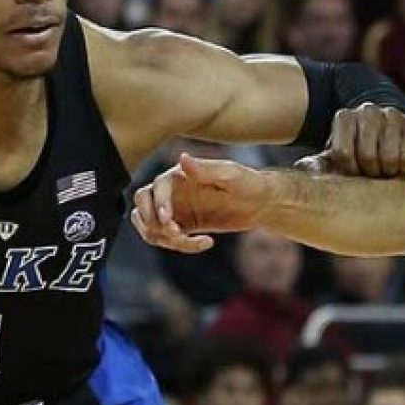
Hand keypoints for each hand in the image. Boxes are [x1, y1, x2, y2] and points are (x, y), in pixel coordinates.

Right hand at [130, 154, 274, 253]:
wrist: (261, 202)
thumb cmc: (248, 182)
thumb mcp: (231, 174)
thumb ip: (205, 169)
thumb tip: (182, 158)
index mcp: (180, 175)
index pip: (155, 188)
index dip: (157, 204)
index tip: (168, 219)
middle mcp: (173, 191)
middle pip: (142, 206)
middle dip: (152, 223)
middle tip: (176, 233)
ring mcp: (176, 210)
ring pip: (150, 226)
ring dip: (164, 238)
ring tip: (193, 242)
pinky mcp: (183, 226)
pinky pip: (168, 239)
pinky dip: (181, 245)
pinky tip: (207, 242)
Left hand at [297, 105, 404, 177]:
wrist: (386, 136)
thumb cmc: (356, 153)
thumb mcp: (334, 159)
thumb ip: (316, 165)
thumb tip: (302, 169)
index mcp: (344, 117)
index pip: (343, 153)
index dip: (348, 170)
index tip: (353, 171)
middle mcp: (367, 110)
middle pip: (368, 156)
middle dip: (370, 172)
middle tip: (372, 172)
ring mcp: (392, 115)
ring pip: (390, 157)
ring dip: (388, 171)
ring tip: (386, 170)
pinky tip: (403, 166)